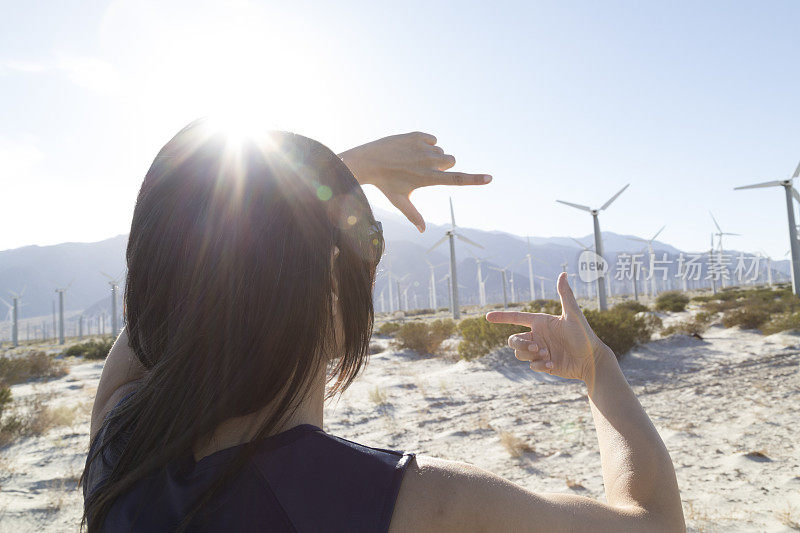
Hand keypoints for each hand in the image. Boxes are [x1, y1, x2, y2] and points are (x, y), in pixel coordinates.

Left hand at [339, 132, 491, 231]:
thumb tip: (422, 231)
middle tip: (424, 170)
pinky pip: (432, 139)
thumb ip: (414, 215)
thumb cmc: (385, 184)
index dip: (475, 180)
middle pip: (451, 161)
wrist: (367, 161)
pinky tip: (409, 149)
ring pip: (441, 150)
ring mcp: (422, 147)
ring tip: (412, 160)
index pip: (456, 180)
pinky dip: (426, 144)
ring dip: (433, 155)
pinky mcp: (416, 135)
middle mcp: (428, 162)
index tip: (489, 178)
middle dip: (444, 165)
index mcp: (428, 179)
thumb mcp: (400, 201)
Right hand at [486, 273, 610, 383]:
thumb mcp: (574, 314)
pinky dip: (540, 365)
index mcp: (540, 322)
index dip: (502, 317)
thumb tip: (563, 273)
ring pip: (519, 353)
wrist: (591, 359)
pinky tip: (553, 365)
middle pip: (513, 340)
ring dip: (531, 355)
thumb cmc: (584, 335)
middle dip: (521, 344)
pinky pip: (531, 365)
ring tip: (548, 356)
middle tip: (538, 346)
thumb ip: (566, 295)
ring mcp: (539, 350)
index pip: (516, 318)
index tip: (487, 316)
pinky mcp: (543, 364)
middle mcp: (537, 335)